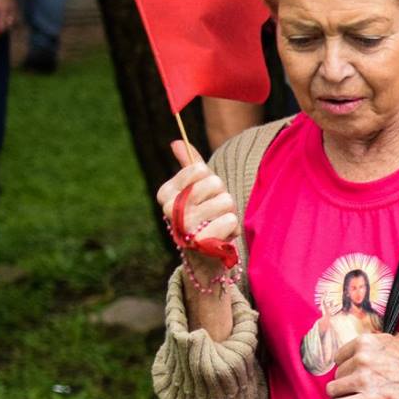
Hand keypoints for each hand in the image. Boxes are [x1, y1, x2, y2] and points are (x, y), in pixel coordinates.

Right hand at [156, 139, 239, 286]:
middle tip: (214, 213)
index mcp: (166, 193)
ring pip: (226, 201)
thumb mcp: (196, 190)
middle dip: (223, 198)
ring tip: (218, 224)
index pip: (200, 169)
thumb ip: (189, 166)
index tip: (205, 196)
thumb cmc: (203, 217)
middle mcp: (170, 209)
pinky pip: (230, 221)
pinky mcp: (202, 242)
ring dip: (230, 214)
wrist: (204, 256)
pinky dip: (233, 228)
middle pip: (215, 183)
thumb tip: (177, 141)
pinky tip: (222, 237)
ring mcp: (184, 226)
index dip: (211, 181)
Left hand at [318, 332, 398, 398]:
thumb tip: (395, 338)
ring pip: (334, 389)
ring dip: (339, 395)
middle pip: (338, 374)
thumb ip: (392, 340)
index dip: (346, 366)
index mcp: (367, 343)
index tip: (351, 372)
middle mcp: (362, 359)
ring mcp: (364, 380)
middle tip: (357, 388)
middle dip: (345, 381)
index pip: (341, 356)